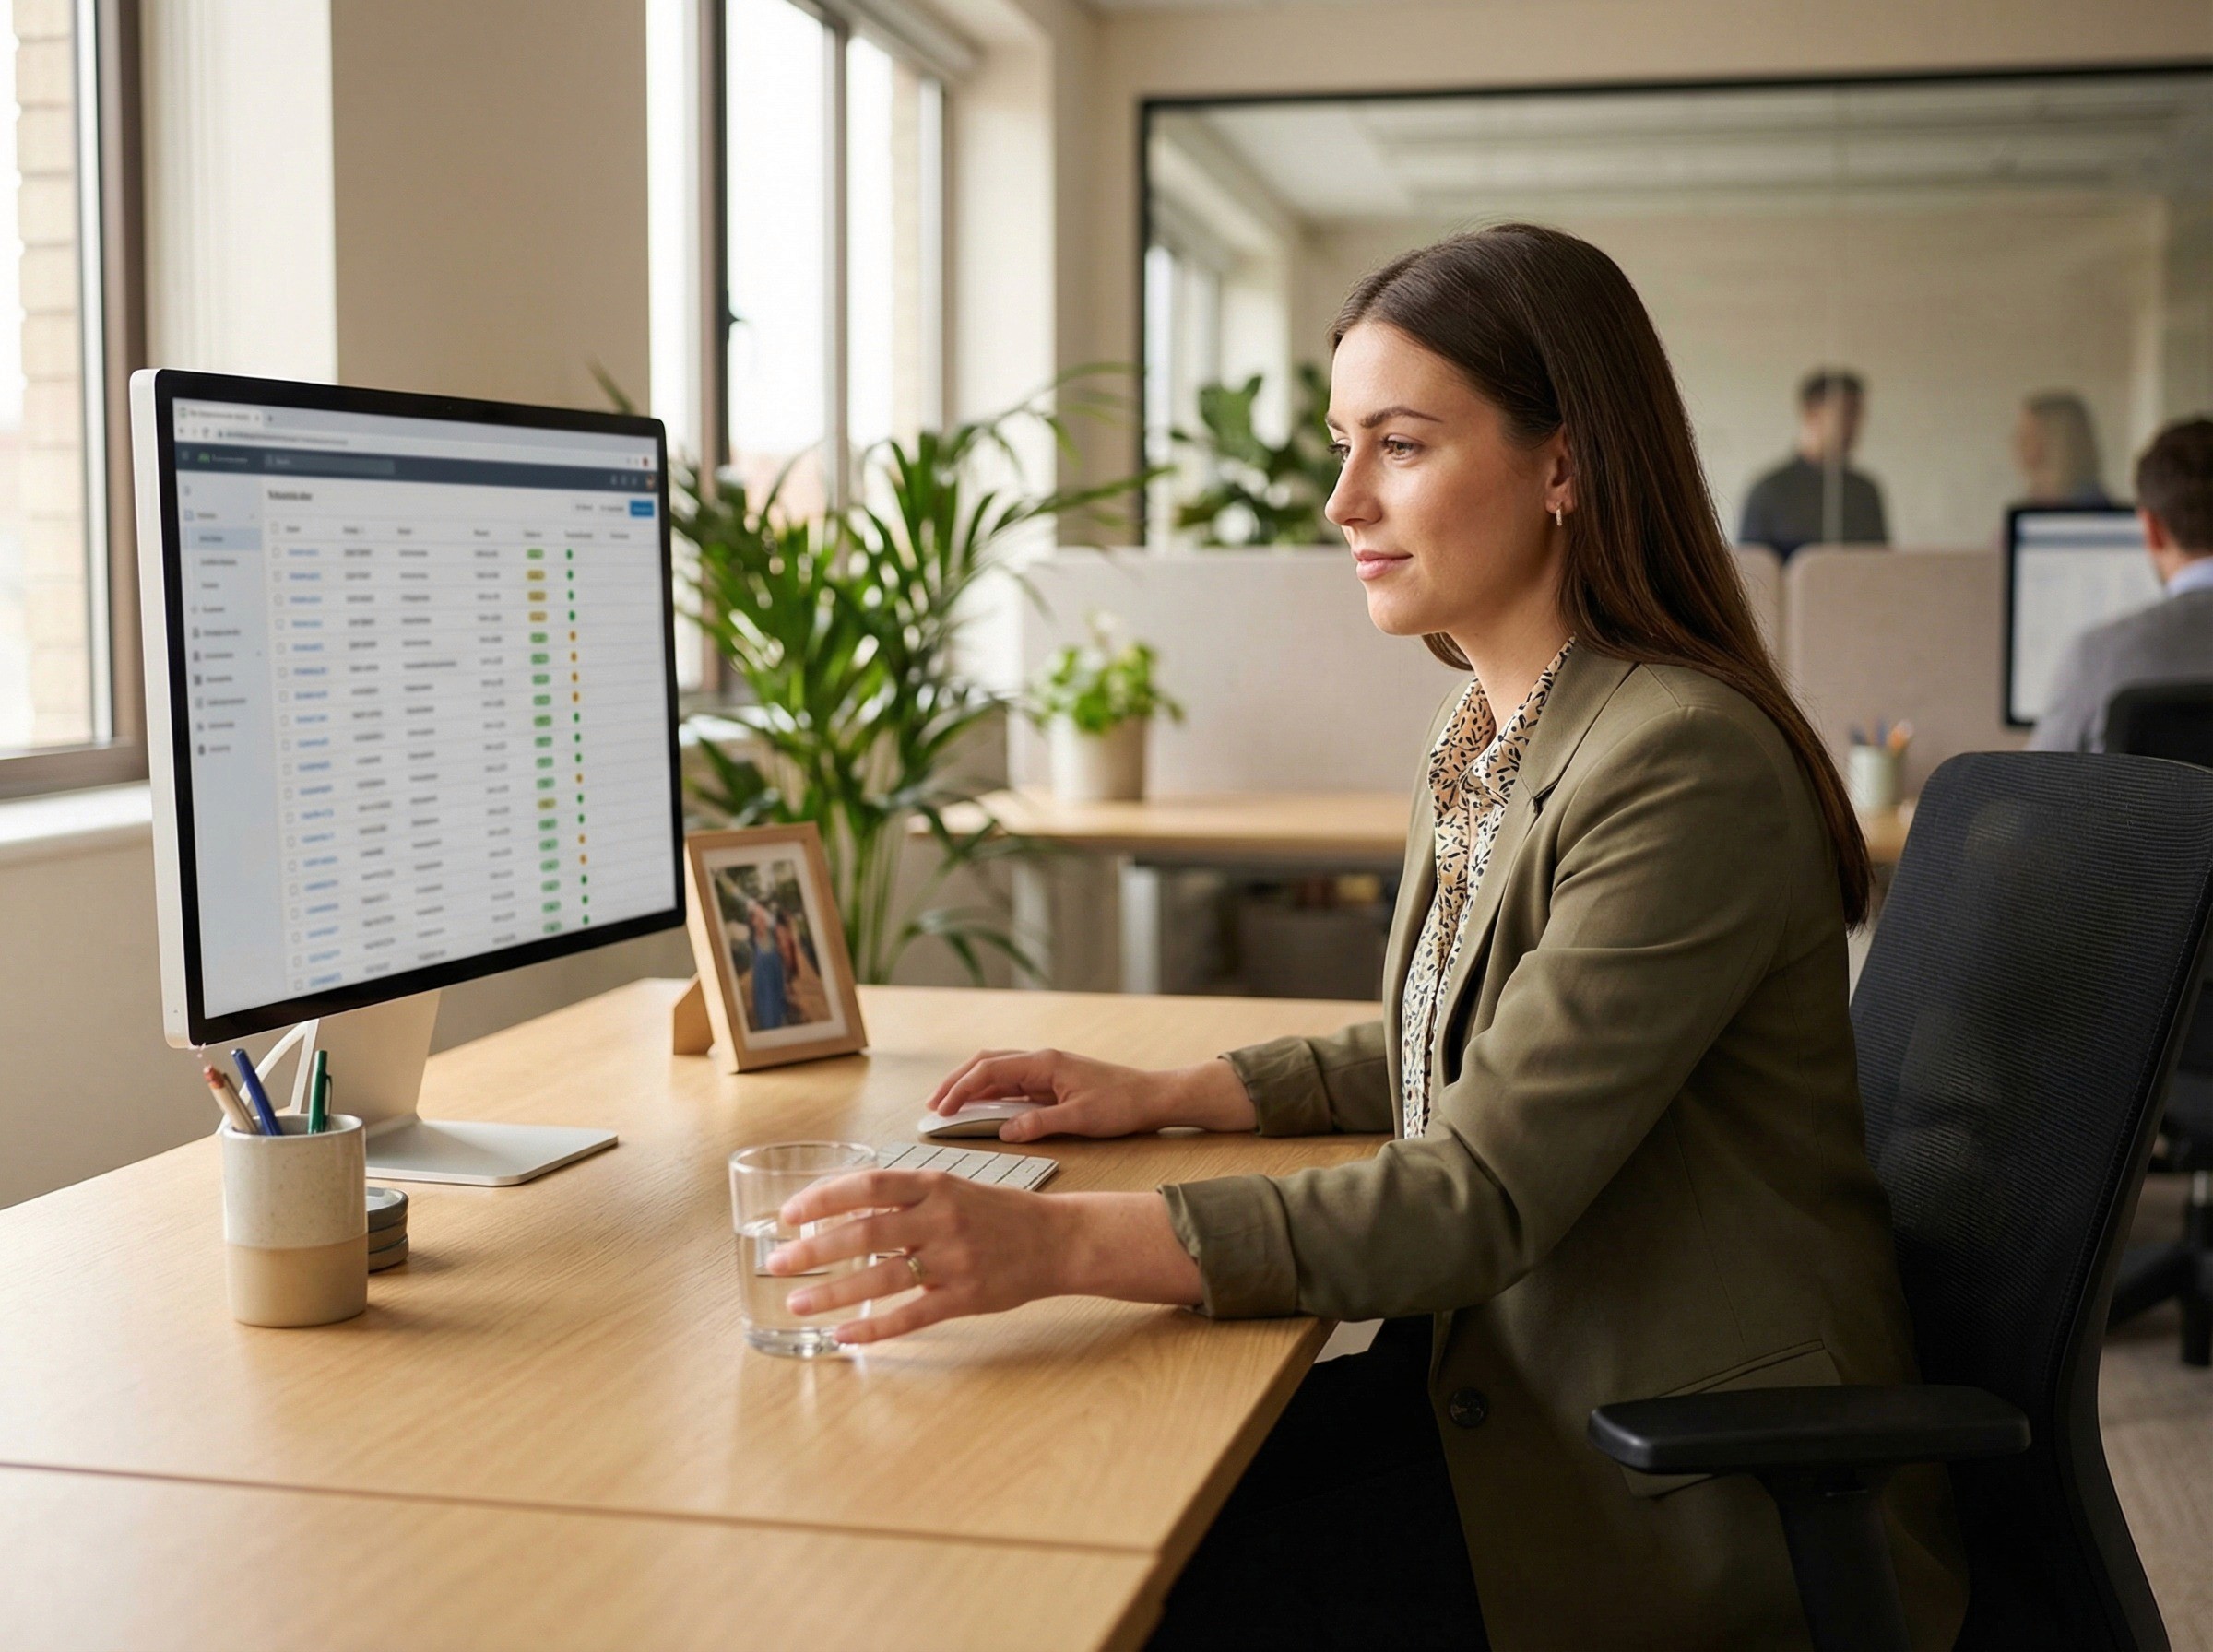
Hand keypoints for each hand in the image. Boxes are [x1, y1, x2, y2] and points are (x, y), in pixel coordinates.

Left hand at [766, 1172, 1202, 1344]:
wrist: (1058, 1239)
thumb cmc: (999, 1213)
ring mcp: (954, 1259)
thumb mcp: (954, 1188)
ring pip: (882, 1276)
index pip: (868, 1185)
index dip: (824, 1198)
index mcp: (935, 1185)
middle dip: (815, 1248)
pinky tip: (845, 1335)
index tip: (789, 1213)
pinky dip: (874, 1327)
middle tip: (778, 1260)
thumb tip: (844, 1211)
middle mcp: (942, 1218)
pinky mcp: (966, 1296)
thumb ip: (907, 1198)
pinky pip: (912, 1315)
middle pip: (866, 1231)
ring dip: (833, 1291)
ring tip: (797, 1303)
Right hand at [924, 1049, 1256, 1141]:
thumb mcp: (1080, 1118)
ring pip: (997, 1072)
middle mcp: (1041, 1061)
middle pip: (987, 1064)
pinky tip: (980, 1110)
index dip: (961, 1089)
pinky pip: (1012, 1085)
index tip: (941, 1110)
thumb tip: (1004, 1132)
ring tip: (948, 1107)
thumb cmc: (1121, 1104)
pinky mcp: (1051, 1082)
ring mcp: (1046, 1070)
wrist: (1153, 1097)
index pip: (990, 1070)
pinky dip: (991, 1094)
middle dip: (956, 1083)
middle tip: (933, 1106)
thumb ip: (1040, 1124)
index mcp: (1044, 1062)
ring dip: (971, 1087)